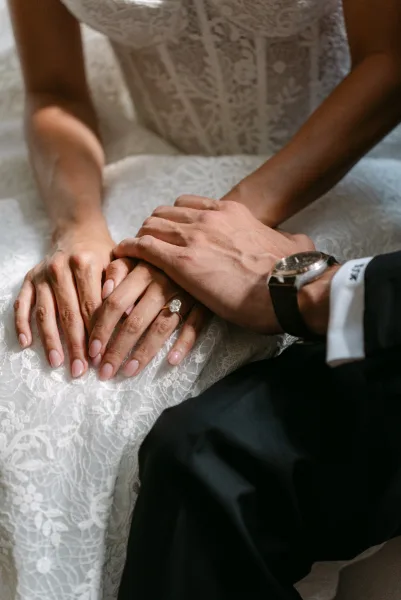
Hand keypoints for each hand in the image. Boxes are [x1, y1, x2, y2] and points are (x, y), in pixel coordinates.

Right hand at [14, 222, 114, 376]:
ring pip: (45, 312)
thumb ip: (122, 285)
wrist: (78, 230)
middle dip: (75, 344)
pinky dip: (21, 324)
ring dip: (51, 340)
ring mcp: (42, 274)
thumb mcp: (119, 262)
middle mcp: (60, 268)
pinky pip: (22, 304)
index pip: (92, 306)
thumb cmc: (104, 253)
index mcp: (86, 264)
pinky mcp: (29, 279)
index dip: (97, 333)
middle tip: (80, 370)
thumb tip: (129, 314)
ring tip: (57, 363)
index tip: (101, 356)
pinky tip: (26, 344)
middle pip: (69, 314)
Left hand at [88, 260, 208, 379]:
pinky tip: (172, 361)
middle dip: (117, 349)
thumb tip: (104, 293)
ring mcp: (186, 293)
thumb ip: (118, 270)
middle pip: (135, 320)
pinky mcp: (205, 302)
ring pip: (161, 327)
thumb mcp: (137, 255)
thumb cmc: (159, 256)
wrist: (202, 246)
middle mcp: (163, 281)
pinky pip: (194, 326)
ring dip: (144, 352)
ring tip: (128, 372)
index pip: (115, 303)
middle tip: (105, 372)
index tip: (92, 351)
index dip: (102, 328)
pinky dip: (183, 343)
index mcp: (143, 268)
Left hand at [114, 196, 314, 333]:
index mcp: (231, 212)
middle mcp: (208, 219)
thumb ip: (289, 239)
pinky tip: (122, 256)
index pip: (188, 205)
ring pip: (150, 226)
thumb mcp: (295, 243)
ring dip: (140, 238)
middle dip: (152, 227)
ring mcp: (192, 238)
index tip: (170, 229)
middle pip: (164, 213)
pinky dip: (130, 250)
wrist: (289, 286)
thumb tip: (296, 242)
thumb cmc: (293, 271)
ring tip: (132, 252)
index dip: (174, 217)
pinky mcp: (181, 262)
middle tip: (147, 243)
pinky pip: (143, 247)